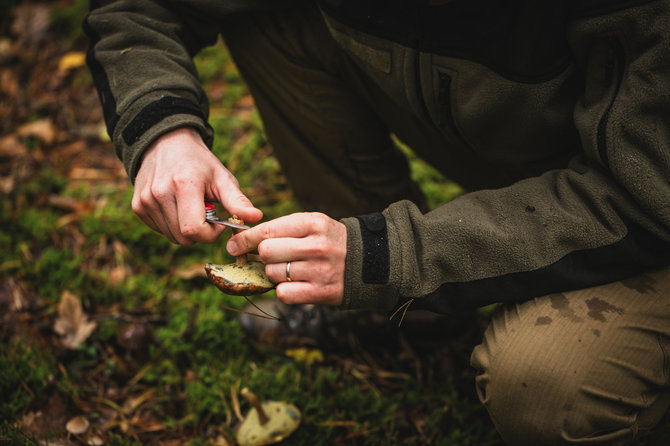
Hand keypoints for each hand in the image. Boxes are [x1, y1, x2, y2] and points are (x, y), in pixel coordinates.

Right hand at [132, 127, 261, 244]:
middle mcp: (160, 193)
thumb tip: (257, 218)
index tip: (219, 222)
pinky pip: (161, 230)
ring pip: (172, 237)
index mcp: (184, 185)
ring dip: (186, 229)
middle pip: (183, 238)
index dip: (211, 234)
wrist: (166, 143)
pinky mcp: (138, 206)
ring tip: (191, 207)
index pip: (194, 230)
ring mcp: (145, 200)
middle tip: (207, 214)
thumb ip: (238, 201)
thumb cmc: (200, 163)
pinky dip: (173, 225)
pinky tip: (177, 207)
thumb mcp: (222, 177)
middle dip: (200, 233)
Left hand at [227, 213, 346, 305]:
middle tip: (272, 258)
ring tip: (291, 270)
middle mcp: (316, 246)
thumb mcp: (312, 224)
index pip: (267, 231)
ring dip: (275, 274)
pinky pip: (283, 293)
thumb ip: (281, 229)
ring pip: (273, 273)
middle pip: (266, 252)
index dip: (244, 239)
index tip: (233, 246)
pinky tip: (295, 284)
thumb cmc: (329, 240)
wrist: (367, 261)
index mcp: (312, 223)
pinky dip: (284, 291)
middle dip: (263, 256)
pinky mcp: (321, 292)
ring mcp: (319, 270)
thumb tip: (240, 242)